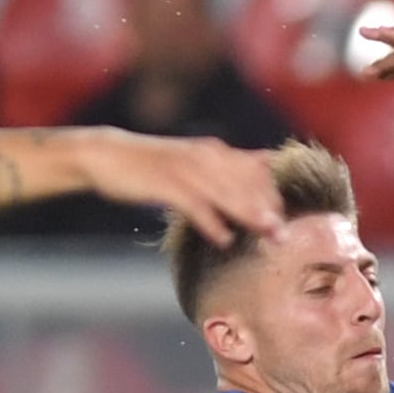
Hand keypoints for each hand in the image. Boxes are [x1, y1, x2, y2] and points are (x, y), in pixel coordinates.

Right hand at [73, 130, 283, 245]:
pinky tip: (224, 239)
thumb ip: (224, 167)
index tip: (287, 220)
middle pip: (245, 184)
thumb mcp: (192, 161)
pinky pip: (195, 204)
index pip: (254, 171)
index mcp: (213, 152)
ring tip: (267, 236)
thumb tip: (262, 166)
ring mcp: (185, 169)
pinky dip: (211, 222)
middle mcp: (204, 157)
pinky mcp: (165, 183)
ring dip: (248, 215)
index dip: (272, 196)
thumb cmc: (152, 165)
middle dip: (267, 209)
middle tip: (285, 236)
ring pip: (225, 193)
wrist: (106, 154)